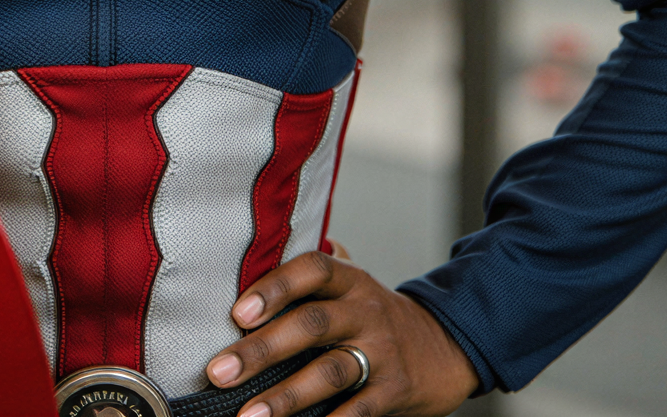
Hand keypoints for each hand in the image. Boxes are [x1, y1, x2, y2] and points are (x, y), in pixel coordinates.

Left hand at [202, 250, 477, 415]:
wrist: (446, 347)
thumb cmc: (375, 317)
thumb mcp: (351, 287)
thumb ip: (310, 278)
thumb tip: (248, 265)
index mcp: (350, 280)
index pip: (313, 269)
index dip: (275, 287)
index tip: (238, 312)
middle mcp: (365, 311)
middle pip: (311, 324)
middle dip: (261, 349)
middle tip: (219, 371)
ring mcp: (382, 351)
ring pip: (330, 371)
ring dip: (285, 397)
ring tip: (249, 416)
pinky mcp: (395, 390)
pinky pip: (360, 410)